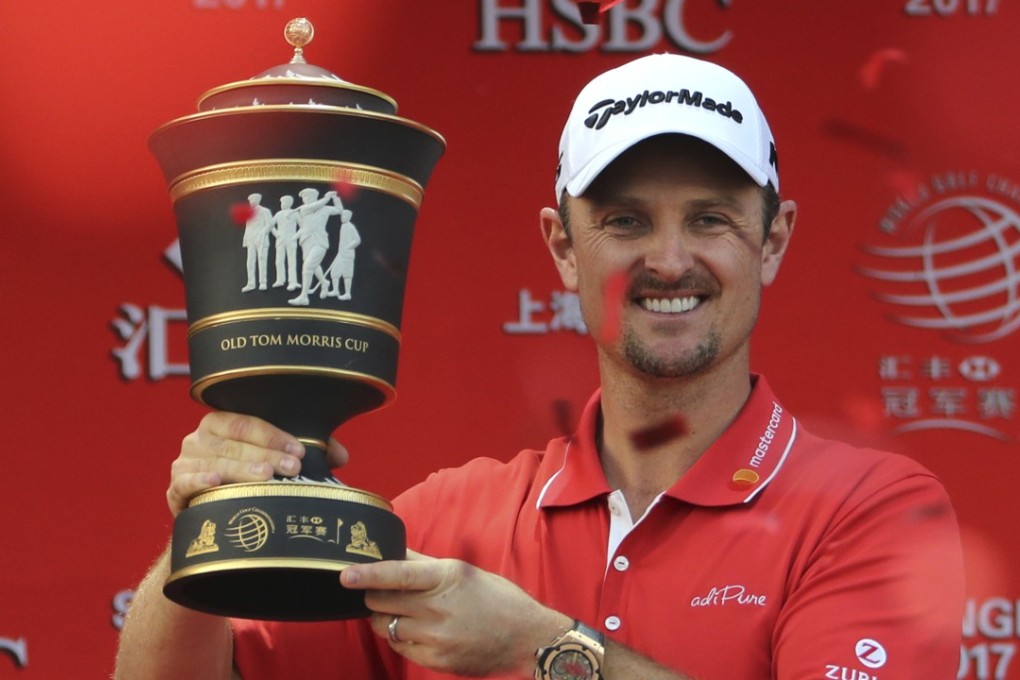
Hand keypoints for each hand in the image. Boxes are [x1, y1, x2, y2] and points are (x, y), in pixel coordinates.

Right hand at [166, 412, 349, 515]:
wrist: (211, 517)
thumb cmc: (247, 481)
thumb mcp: (274, 462)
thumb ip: (308, 453)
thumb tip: (341, 455)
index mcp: (221, 423)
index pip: (247, 423)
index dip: (274, 436)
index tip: (299, 451)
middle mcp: (198, 439)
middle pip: (234, 443)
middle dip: (266, 455)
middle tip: (291, 466)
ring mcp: (184, 463)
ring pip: (214, 462)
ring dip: (242, 469)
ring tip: (266, 477)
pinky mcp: (174, 490)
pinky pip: (184, 482)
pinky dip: (198, 481)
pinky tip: (215, 482)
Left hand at [341, 551, 569, 676]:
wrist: (525, 637)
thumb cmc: (496, 598)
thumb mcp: (462, 572)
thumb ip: (423, 564)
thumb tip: (392, 551)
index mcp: (446, 578)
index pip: (397, 574)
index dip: (367, 574)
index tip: (344, 575)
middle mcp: (438, 608)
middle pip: (382, 602)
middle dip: (374, 596)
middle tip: (382, 592)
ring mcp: (436, 638)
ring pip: (385, 626)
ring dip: (386, 618)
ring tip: (406, 612)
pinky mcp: (436, 660)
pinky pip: (400, 647)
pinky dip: (401, 637)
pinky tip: (420, 631)